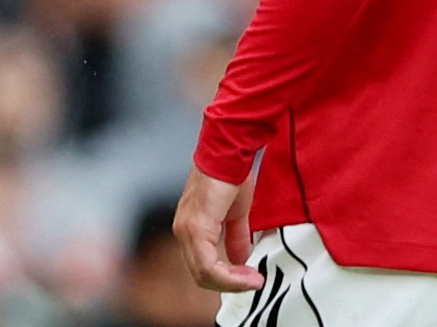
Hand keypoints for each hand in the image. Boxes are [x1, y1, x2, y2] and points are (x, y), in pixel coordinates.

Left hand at [174, 166, 262, 292]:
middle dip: (230, 284)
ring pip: (203, 273)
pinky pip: (208, 264)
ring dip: (231, 282)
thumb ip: (237, 237)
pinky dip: (229, 275)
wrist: (229, 153)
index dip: (227, 278)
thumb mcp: (236, 213)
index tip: (250, 279)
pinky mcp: (196, 226)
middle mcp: (183, 230)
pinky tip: (247, 273)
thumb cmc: (230, 174)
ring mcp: (187, 229)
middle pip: (201, 275)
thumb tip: (241, 259)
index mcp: (191, 227)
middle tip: (253, 281)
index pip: (202, 266)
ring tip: (253, 279)